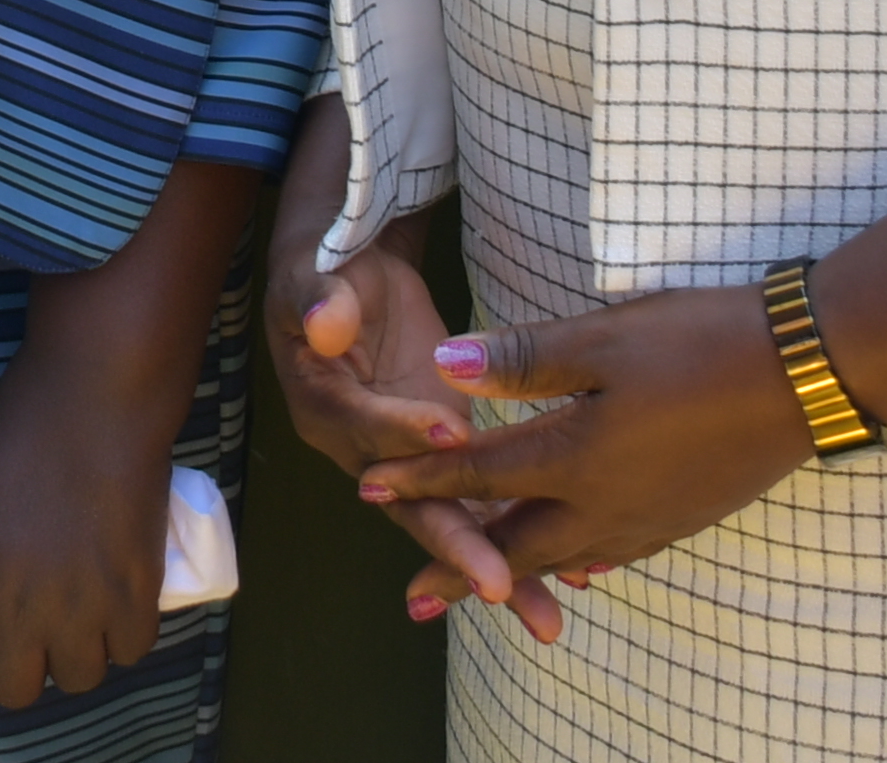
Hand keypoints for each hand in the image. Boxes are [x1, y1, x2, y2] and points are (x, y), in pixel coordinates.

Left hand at [0, 327, 178, 753]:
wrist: (95, 396)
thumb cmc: (22, 431)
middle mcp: (20, 607)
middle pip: (18, 690)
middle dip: (24, 667)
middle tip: (37, 625)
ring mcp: (81, 605)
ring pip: (80, 677)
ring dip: (78, 651)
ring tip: (83, 601)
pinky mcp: (136, 593)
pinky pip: (130, 651)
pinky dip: (124, 633)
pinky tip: (121, 597)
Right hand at [277, 231, 549, 637]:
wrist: (352, 279)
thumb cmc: (331, 270)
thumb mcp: (315, 274)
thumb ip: (318, 299)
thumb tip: (325, 324)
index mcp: (325, 407)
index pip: (365, 428)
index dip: (404, 432)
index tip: (453, 435)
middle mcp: (364, 453)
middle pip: (411, 506)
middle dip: (458, 547)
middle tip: (499, 585)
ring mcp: (409, 466)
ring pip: (452, 523)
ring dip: (498, 568)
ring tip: (548, 615)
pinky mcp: (445, 461)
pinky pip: (481, 507)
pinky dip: (519, 540)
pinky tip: (570, 575)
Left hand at [347, 285, 816, 637]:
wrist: (807, 373)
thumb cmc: (702, 342)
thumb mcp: (606, 337)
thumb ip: (525, 359)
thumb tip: (444, 367)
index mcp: (576, 456)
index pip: (479, 474)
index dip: (420, 480)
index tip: (365, 491)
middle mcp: (606, 503)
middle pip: (515, 544)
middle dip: (459, 568)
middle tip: (414, 598)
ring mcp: (649, 518)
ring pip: (567, 556)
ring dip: (518, 571)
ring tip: (486, 588)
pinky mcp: (685, 516)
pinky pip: (616, 552)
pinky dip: (581, 560)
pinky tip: (578, 561)